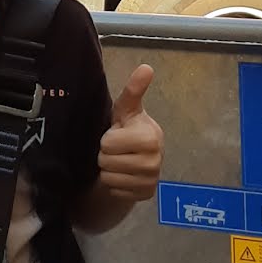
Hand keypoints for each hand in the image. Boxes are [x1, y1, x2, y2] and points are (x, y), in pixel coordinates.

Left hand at [97, 65, 162, 201]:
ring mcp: (151, 180)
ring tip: (119, 161)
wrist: (135, 158)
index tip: (117, 135)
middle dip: (106, 155)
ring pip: (109, 178)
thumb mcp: (127, 110)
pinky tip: (123, 175)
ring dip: (109, 170)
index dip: (107, 139)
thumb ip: (134, 90)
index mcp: (151, 137)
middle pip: (107, 162)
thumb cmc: (129, 129)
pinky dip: (115, 185)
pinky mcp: (145, 195)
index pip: (109, 144)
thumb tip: (146, 67)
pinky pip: (115, 192)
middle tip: (116, 149)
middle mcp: (155, 161)